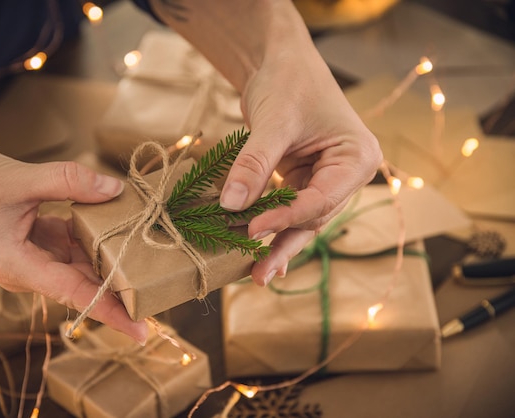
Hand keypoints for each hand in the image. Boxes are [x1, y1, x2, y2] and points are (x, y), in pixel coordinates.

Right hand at [0, 150, 147, 343]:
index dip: (113, 313)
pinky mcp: (36, 243)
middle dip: (121, 286)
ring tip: (148, 255)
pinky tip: (116, 224)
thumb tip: (115, 188)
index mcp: (21, 267)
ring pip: (81, 264)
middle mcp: (30, 270)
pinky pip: (71, 245)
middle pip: (85, 284)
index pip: (77, 295)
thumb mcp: (19, 180)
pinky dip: (91, 236)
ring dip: (109, 257)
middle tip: (161, 288)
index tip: (144, 330)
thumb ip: (69, 181)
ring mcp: (34, 258)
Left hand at [147, 0, 382, 286]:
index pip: (321, 198)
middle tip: (257, 275)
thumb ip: (254, 164)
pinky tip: (260, 254)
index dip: (286, 216)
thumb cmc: (288, 80)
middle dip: (283, 242)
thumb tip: (231, 205)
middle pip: (314, 218)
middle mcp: (346, 175)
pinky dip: (271, 225)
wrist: (280, 62)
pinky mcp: (303, 181)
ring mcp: (326, 180)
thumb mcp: (272, 121)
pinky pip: (287, 209)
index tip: (251, 229)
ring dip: (277, 243)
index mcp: (357, 158)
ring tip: (256, 275)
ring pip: (301, 220)